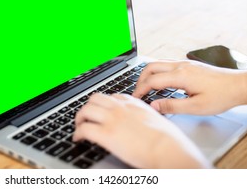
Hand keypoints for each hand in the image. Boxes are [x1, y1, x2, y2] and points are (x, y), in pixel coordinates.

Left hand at [73, 93, 209, 167]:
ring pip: (85, 110)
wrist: (168, 149)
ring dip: (79, 118)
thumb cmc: (168, 140)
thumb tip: (141, 125)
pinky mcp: (106, 135)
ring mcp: (112, 120)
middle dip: (88, 107)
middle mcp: (120, 108)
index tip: (102, 111)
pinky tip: (78, 138)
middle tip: (85, 117)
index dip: (104, 104)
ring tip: (79, 126)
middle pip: (95, 98)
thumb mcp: (156, 120)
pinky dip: (77, 133)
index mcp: (133, 104)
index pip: (112, 97)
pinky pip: (84, 129)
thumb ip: (144, 118)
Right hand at [133, 60, 246, 114]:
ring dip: (148, 74)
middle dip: (140, 79)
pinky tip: (160, 83)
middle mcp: (180, 66)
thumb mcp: (196, 107)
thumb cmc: (221, 96)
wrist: (240, 85)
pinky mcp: (189, 64)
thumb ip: (172, 106)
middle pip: (150, 67)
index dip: (140, 90)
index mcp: (181, 76)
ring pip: (158, 63)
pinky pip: (166, 64)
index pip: (152, 80)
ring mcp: (184, 63)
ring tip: (146, 88)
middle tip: (137, 92)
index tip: (135, 98)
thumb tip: (154, 105)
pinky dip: (157, 72)